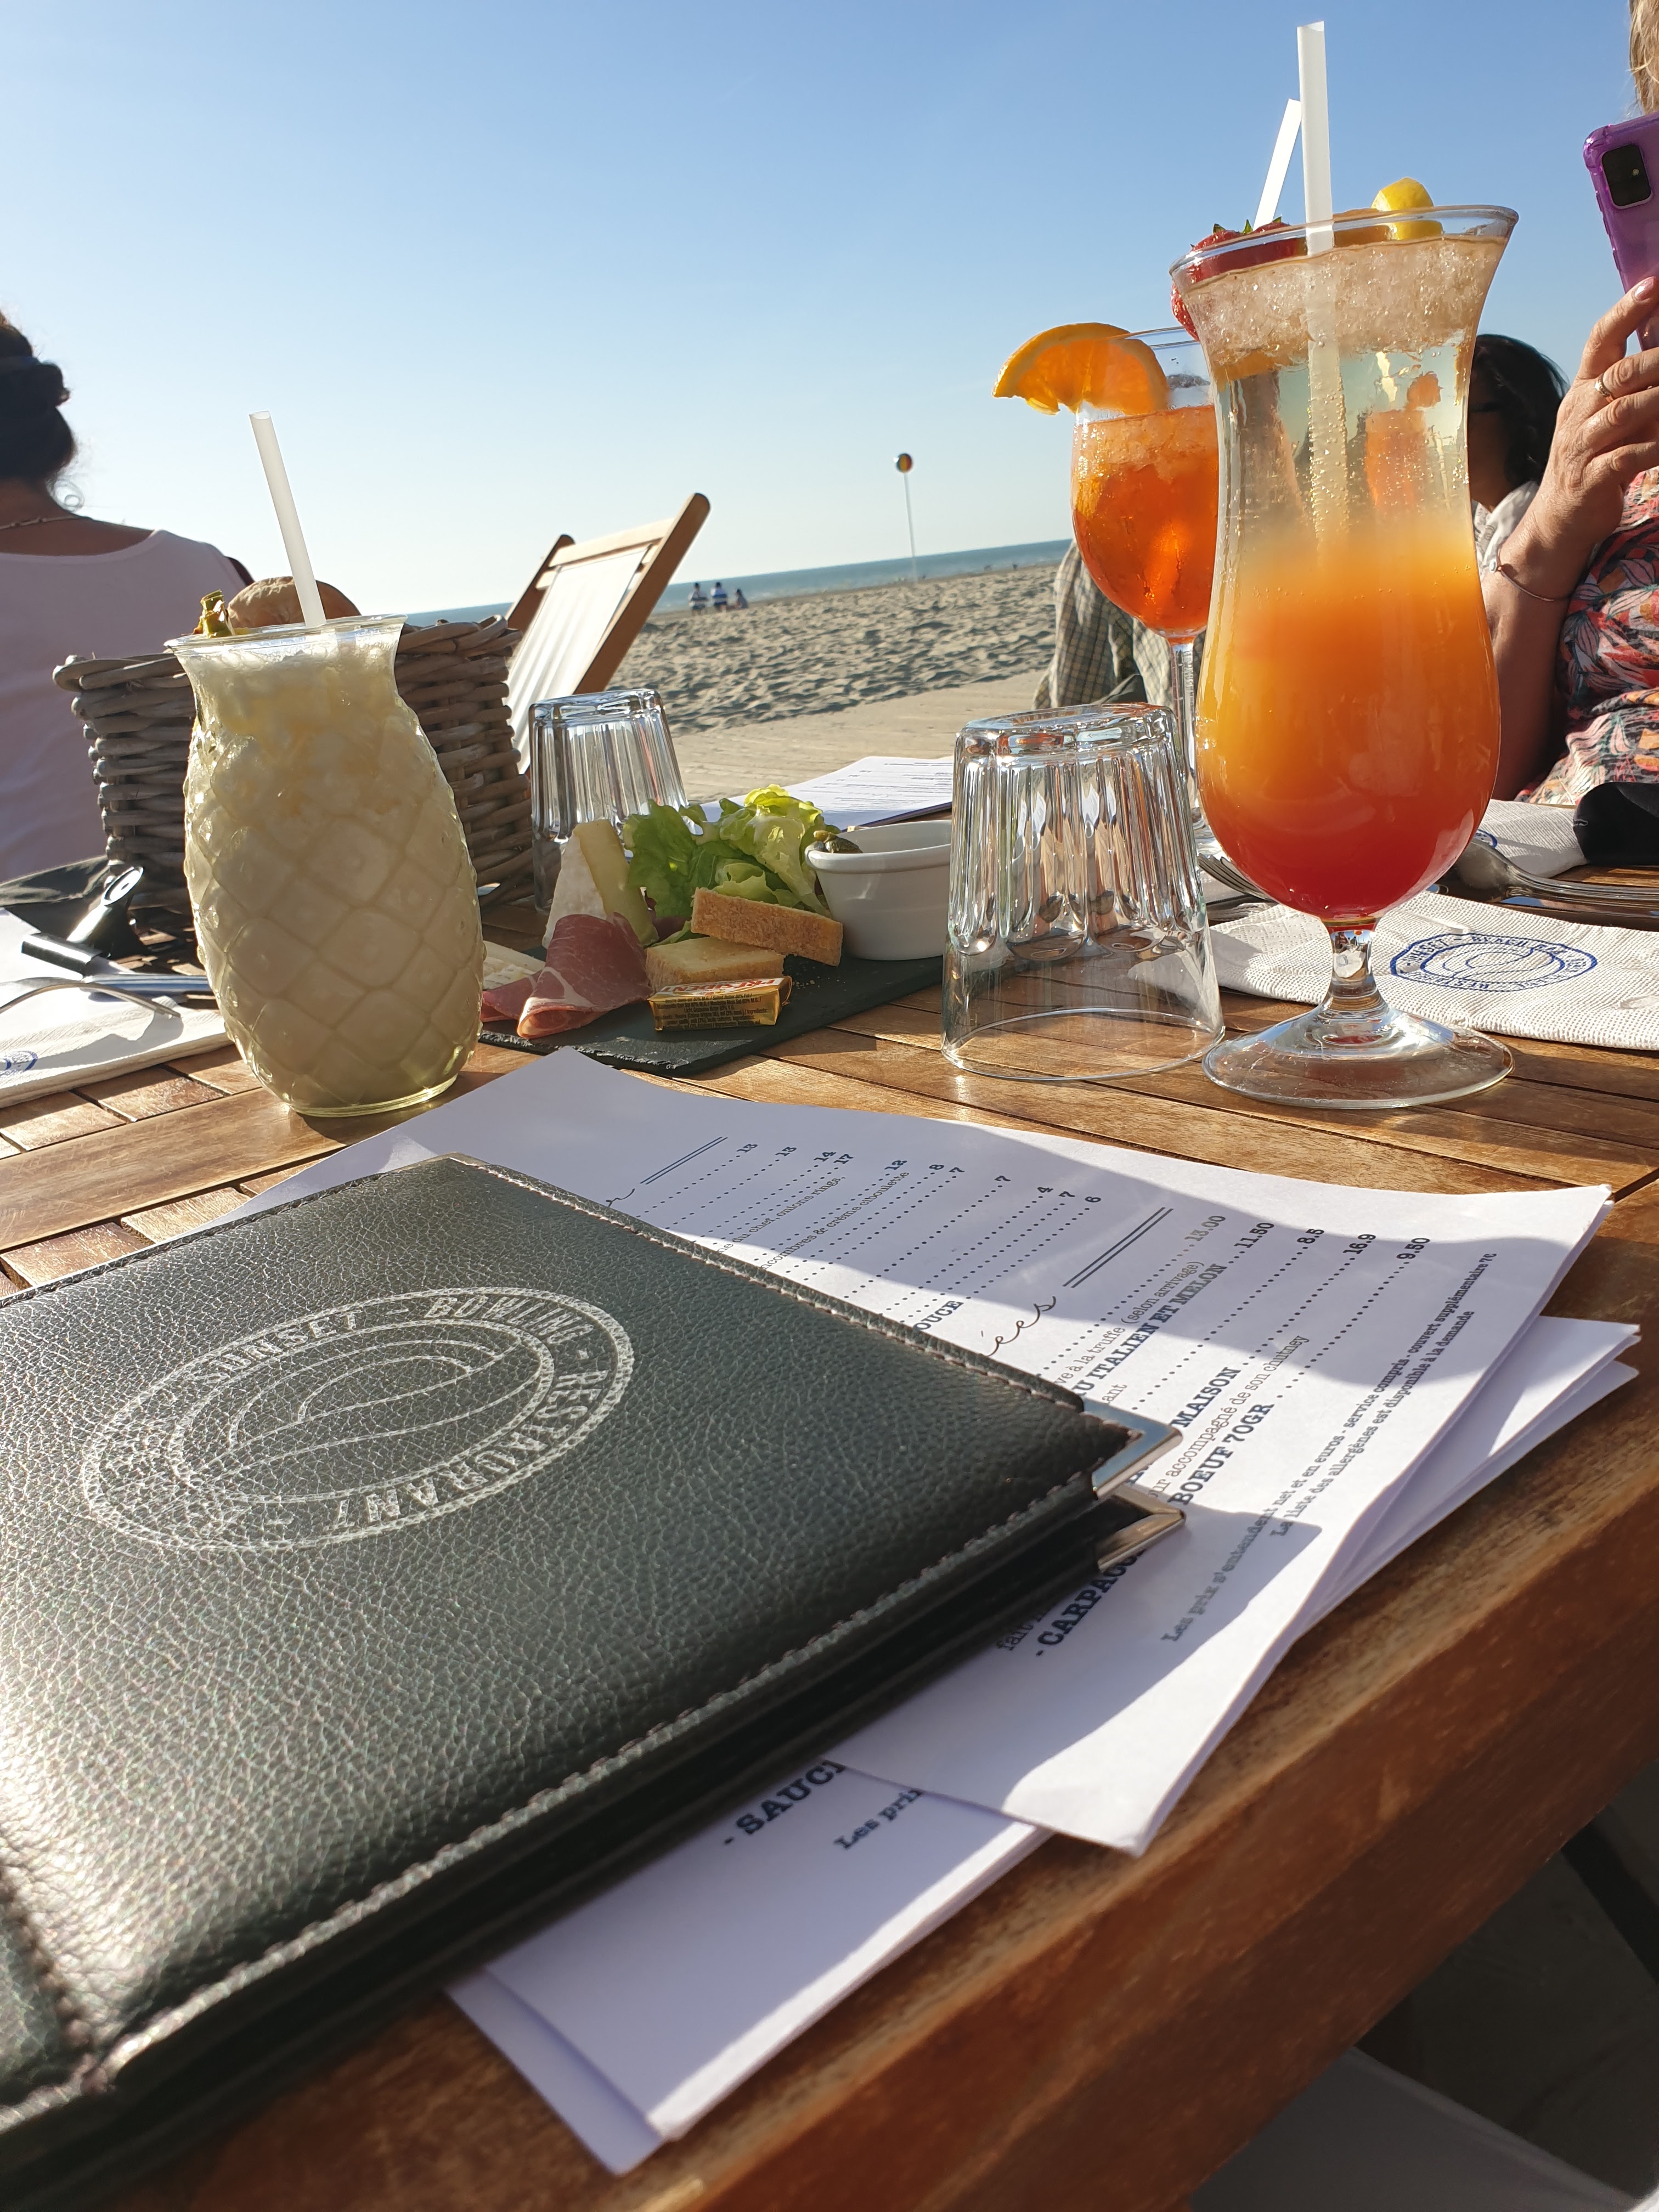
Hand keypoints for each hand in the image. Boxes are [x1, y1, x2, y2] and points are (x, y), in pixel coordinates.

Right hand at [1500, 277, 1658, 598]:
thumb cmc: (1593, 459)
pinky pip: (1626, 459)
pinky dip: (1653, 450)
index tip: (1653, 284)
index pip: (1600, 340)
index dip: (1626, 311)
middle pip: (1618, 373)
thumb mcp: (1607, 416)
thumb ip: (1632, 385)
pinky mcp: (1592, 480)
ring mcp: (1583, 447)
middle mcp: (1579, 412)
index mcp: (1582, 390)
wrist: (1558, 520)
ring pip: (1624, 413)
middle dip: (1656, 358)